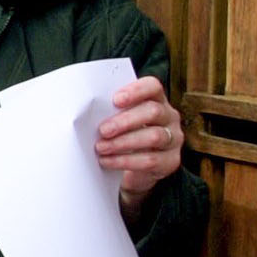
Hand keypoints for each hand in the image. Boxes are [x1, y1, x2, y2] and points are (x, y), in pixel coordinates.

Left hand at [95, 76, 182, 219]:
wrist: (129, 170)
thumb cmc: (118, 136)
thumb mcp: (114, 121)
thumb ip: (107, 112)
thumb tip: (83, 110)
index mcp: (155, 100)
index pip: (152, 86)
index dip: (136, 91)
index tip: (115, 100)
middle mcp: (169, 116)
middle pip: (153, 111)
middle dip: (124, 121)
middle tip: (102, 130)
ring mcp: (173, 139)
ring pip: (153, 136)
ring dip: (123, 142)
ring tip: (101, 148)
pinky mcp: (171, 161)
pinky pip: (150, 160)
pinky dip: (125, 161)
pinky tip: (107, 161)